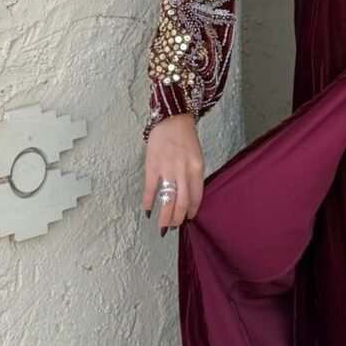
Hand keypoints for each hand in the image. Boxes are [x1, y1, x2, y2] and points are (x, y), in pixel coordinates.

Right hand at [143, 114, 204, 231]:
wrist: (172, 118)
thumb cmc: (186, 137)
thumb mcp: (196, 156)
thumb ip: (193, 175)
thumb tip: (188, 195)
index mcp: (197, 169)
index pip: (196, 197)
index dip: (191, 211)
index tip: (187, 219)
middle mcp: (184, 171)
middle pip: (182, 203)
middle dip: (177, 219)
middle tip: (173, 227)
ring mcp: (168, 170)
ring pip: (168, 201)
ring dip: (165, 217)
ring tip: (163, 226)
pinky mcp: (152, 167)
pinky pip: (151, 190)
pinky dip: (148, 203)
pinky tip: (147, 211)